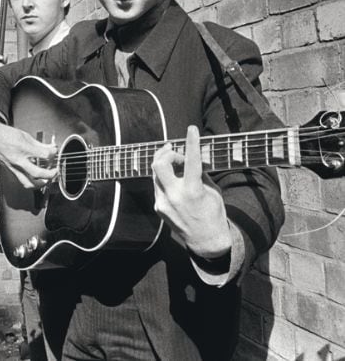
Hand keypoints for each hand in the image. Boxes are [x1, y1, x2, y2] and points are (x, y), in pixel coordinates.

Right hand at [0, 113, 56, 188]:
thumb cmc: (5, 135)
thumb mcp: (25, 136)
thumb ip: (39, 144)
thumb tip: (51, 148)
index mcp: (22, 148)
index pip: (44, 154)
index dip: (53, 153)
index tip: (54, 152)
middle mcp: (17, 160)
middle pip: (37, 173)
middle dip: (50, 174)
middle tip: (55, 171)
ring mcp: (13, 168)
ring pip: (29, 183)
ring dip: (41, 184)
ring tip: (47, 179)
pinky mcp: (10, 171)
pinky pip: (22, 181)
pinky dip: (31, 182)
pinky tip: (36, 177)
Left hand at [151, 125, 231, 257]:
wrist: (206, 241)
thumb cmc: (213, 213)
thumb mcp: (212, 190)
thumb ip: (200, 173)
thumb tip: (192, 156)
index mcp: (193, 191)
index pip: (190, 160)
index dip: (191, 142)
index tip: (191, 129)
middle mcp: (175, 196)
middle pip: (159, 164)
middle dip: (166, 153)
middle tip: (175, 150)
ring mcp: (163, 203)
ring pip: (156, 174)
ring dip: (165, 165)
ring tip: (177, 164)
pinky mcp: (158, 208)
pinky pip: (158, 186)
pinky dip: (166, 179)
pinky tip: (175, 182)